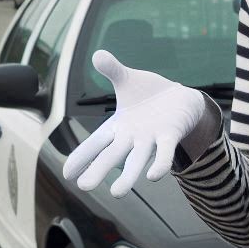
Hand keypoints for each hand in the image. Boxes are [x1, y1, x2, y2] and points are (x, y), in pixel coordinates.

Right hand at [62, 49, 204, 195]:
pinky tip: (154, 176)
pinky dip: (159, 164)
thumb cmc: (149, 94)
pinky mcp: (169, 135)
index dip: (81, 156)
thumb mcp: (127, 79)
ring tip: (117, 193)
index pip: (95, 143)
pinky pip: (164, 153)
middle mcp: (131, 137)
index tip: (67, 173)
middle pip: (112, 155)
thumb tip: (97, 55)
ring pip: (136, 161)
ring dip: (128, 177)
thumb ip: (112, 70)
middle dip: (98, 170)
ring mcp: (150, 139)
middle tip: (83, 186)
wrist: (181, 100)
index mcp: (117, 127)